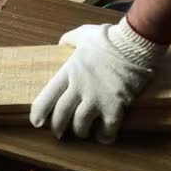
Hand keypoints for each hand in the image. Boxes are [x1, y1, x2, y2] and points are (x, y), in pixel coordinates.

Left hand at [29, 17, 168, 143]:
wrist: (134, 43)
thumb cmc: (108, 38)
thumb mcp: (83, 34)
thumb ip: (70, 39)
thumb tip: (62, 42)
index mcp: (69, 71)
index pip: (47, 96)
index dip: (39, 112)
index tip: (36, 122)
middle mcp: (79, 87)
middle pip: (61, 115)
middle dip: (58, 128)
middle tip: (59, 133)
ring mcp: (97, 98)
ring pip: (80, 125)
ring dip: (80, 131)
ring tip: (84, 132)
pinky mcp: (115, 106)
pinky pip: (107, 129)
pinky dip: (104, 136)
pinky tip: (104, 136)